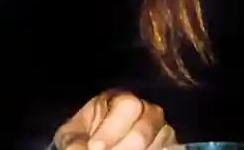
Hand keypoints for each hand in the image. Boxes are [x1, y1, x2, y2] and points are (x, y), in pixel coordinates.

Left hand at [52, 90, 175, 149]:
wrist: (92, 146)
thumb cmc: (83, 138)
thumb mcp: (72, 136)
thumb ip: (74, 142)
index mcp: (119, 99)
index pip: (127, 106)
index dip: (112, 129)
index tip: (95, 148)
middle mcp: (145, 110)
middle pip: (147, 124)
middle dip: (125, 146)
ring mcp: (160, 128)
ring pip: (162, 138)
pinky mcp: (168, 144)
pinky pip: (171, 147)